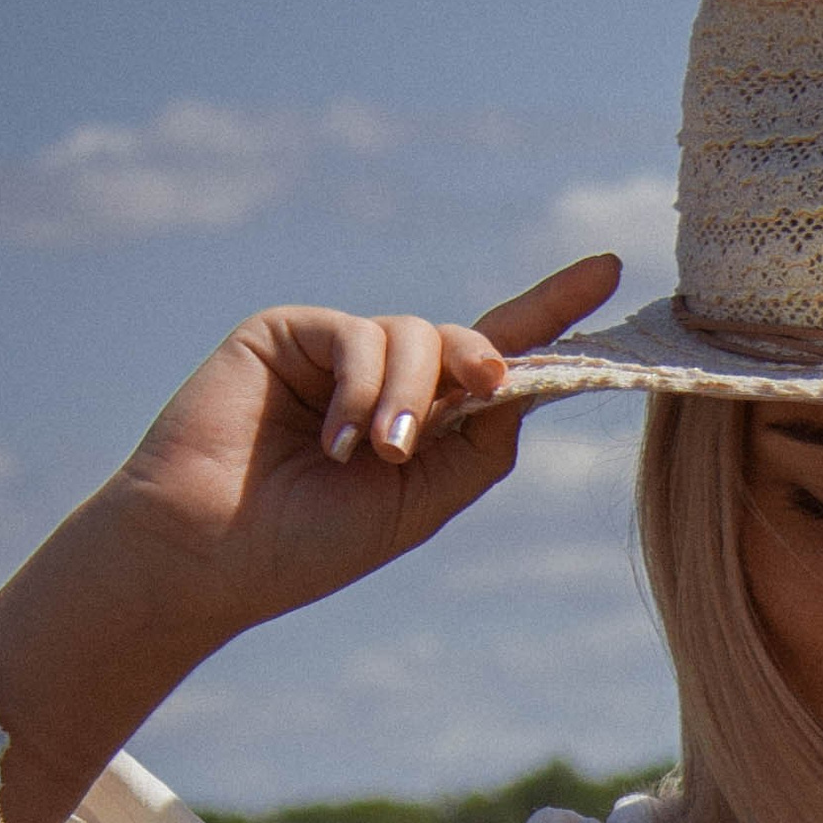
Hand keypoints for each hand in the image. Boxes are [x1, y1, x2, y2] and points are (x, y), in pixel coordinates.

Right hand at [0, 251, 621, 822]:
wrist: (211, 553)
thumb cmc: (309, 544)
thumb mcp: (419, 503)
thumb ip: (479, 444)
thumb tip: (517, 376)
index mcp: (425, 424)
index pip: (500, 357)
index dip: (552, 312)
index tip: (610, 269)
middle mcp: (388, 379)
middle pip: (467, 342)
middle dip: (467, 377)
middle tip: (418, 443)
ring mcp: (339, 351)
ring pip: (416, 334)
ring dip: (404, 398)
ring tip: (368, 455)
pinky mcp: (293, 331)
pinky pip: (359, 334)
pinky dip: (361, 388)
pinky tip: (334, 440)